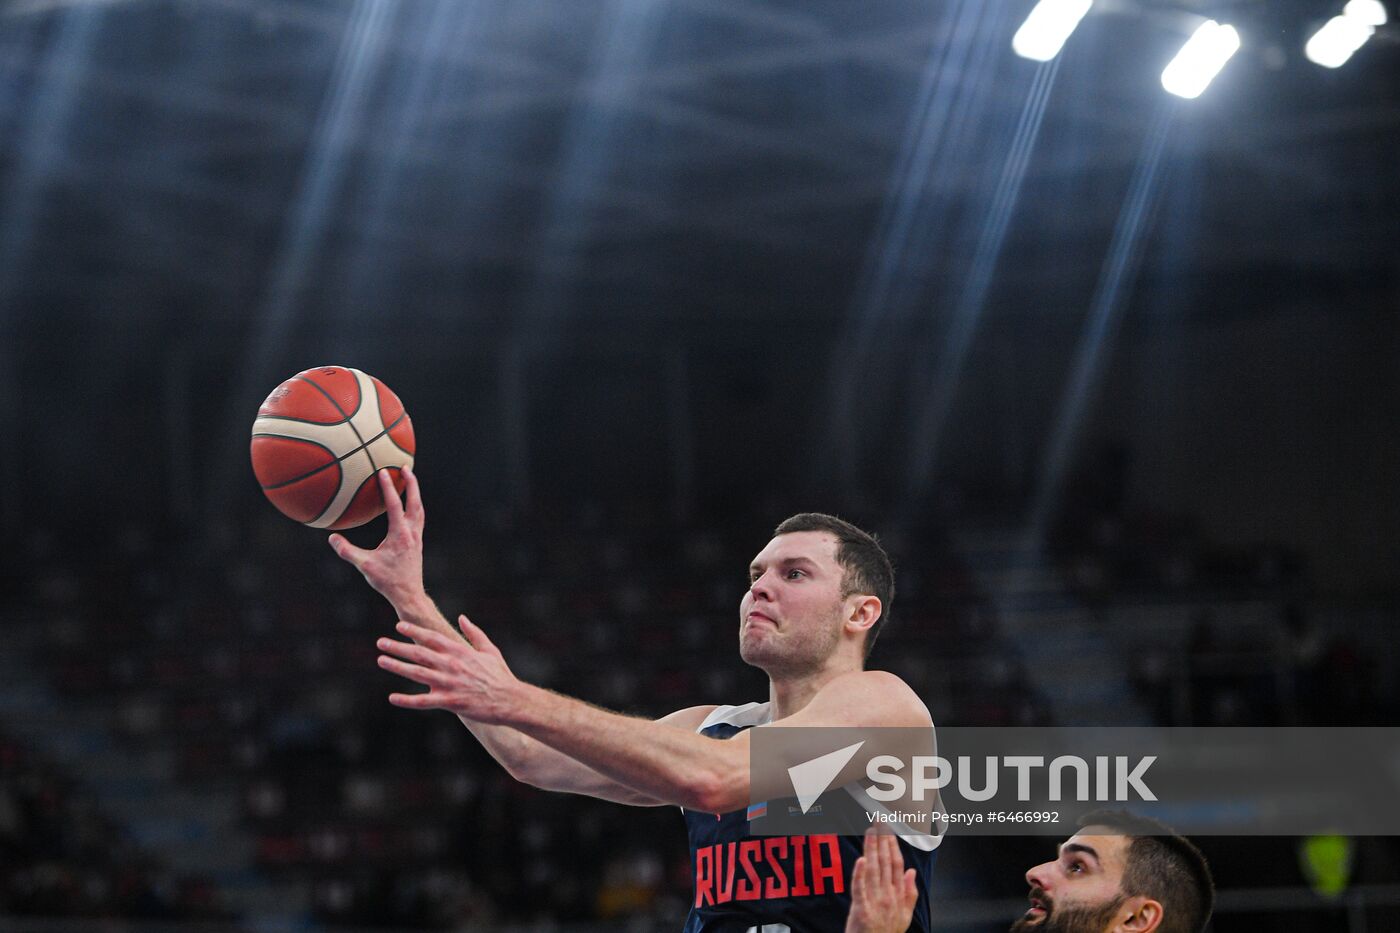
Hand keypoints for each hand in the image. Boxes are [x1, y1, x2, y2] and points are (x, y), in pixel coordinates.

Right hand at [328, 466, 426, 611]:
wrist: (408, 594)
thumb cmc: (388, 581)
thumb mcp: (365, 566)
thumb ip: (347, 551)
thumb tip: (331, 538)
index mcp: (400, 535)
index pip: (395, 505)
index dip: (389, 488)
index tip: (384, 472)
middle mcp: (412, 533)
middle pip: (415, 501)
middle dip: (411, 483)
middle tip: (406, 467)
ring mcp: (417, 537)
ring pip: (419, 509)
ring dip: (415, 493)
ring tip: (409, 480)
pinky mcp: (417, 542)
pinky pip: (418, 518)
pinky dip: (414, 506)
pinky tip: (407, 506)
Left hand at [377, 617, 523, 724]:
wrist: (510, 700)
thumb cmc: (500, 675)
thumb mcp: (490, 649)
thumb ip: (474, 632)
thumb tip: (462, 617)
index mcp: (460, 651)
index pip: (432, 637)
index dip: (414, 631)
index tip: (398, 626)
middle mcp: (451, 665)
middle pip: (419, 653)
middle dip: (398, 646)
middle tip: (381, 642)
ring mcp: (449, 683)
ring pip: (417, 673)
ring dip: (397, 666)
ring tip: (381, 660)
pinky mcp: (449, 702)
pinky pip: (423, 701)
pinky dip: (407, 700)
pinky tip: (392, 697)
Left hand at [845, 827, 918, 932]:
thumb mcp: (905, 916)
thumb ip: (910, 893)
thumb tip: (912, 871)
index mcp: (898, 895)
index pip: (896, 864)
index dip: (893, 845)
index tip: (889, 829)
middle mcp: (888, 896)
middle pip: (885, 862)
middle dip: (882, 840)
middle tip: (878, 820)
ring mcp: (875, 902)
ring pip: (873, 870)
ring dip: (871, 849)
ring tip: (870, 831)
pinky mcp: (861, 910)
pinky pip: (860, 889)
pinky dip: (860, 874)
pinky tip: (861, 860)